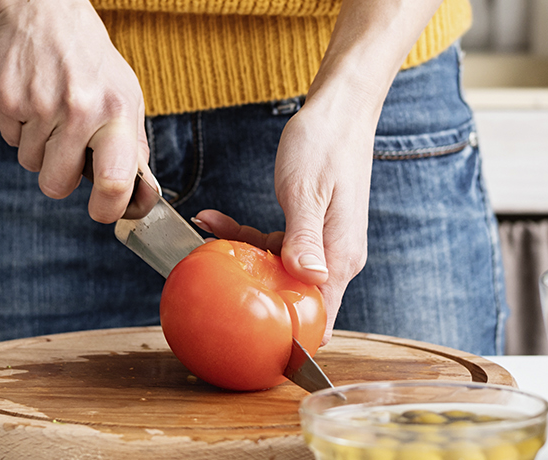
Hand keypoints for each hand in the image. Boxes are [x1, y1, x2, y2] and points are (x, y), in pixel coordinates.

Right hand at [0, 0, 150, 222]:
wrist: (47, 13)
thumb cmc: (92, 62)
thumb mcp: (127, 98)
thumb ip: (132, 148)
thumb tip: (140, 198)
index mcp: (117, 112)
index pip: (115, 180)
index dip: (107, 208)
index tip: (103, 211)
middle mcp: (79, 110)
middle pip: (57, 185)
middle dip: (59, 177)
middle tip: (66, 152)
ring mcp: (39, 105)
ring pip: (30, 165)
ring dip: (39, 149)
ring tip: (51, 113)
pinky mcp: (7, 100)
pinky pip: (10, 141)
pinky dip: (20, 129)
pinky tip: (33, 100)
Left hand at [191, 96, 376, 344]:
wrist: (340, 111)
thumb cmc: (324, 145)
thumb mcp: (305, 192)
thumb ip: (304, 238)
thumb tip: (307, 279)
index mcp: (339, 257)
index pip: (321, 319)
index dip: (290, 339)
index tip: (251, 343)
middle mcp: (336, 257)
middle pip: (293, 299)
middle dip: (254, 295)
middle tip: (214, 284)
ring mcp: (323, 245)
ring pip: (278, 272)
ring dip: (242, 258)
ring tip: (206, 234)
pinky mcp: (310, 230)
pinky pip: (276, 246)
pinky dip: (247, 236)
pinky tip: (216, 219)